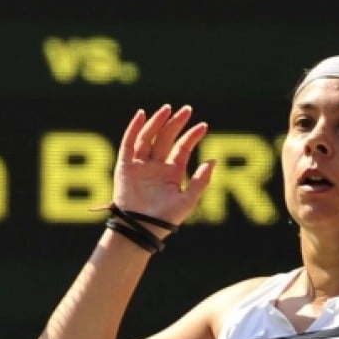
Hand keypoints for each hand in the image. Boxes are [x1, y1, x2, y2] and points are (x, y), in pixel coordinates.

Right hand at [111, 104, 214, 226]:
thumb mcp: (188, 200)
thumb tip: (213, 160)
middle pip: (166, 139)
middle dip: (175, 124)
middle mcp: (156, 166)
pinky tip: (142, 115)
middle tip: (187, 109)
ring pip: (148, 138)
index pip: (182, 148)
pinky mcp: (125, 166)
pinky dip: (134, 129)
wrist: (141, 228)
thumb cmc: (165, 218)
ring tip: (167, 109)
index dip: (192, 136)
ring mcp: (140, 165)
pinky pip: (128, 144)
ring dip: (157, 123)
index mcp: (172, 173)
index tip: (203, 126)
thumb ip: (200, 181)